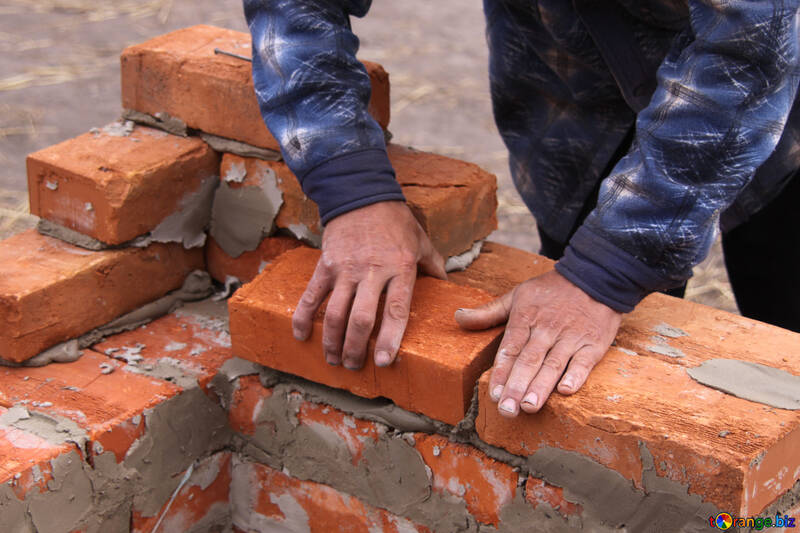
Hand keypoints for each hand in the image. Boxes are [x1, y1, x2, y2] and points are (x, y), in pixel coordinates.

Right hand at [292, 201, 446, 368]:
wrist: (361, 194)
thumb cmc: (395, 221)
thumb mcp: (421, 241)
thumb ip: (434, 267)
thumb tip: (447, 289)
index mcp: (399, 268)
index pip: (396, 310)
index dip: (389, 338)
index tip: (384, 362)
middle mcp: (372, 271)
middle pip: (361, 318)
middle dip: (356, 348)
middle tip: (355, 366)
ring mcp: (345, 269)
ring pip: (334, 313)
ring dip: (332, 342)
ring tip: (334, 360)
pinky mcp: (325, 264)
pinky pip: (311, 296)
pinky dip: (303, 318)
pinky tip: (301, 337)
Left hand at [455, 269, 620, 416]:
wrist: (595, 277)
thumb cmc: (551, 291)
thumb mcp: (517, 295)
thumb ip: (489, 312)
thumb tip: (458, 317)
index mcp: (526, 318)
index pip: (511, 348)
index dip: (502, 372)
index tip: (493, 394)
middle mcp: (546, 330)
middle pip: (529, 360)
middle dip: (517, 386)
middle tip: (507, 410)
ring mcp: (571, 337)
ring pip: (553, 364)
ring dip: (541, 386)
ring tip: (529, 407)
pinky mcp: (593, 344)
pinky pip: (584, 361)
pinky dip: (576, 376)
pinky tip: (565, 391)